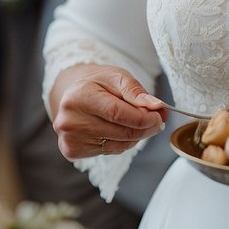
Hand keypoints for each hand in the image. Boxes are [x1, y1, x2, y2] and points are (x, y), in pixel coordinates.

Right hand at [52, 65, 166, 160]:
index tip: (158, 116)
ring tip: (139, 123)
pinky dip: (122, 143)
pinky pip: (110, 152)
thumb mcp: (117, 77)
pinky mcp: (73, 151)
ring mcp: (70, 138)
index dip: (142, 117)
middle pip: (120, 132)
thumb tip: (156, 106)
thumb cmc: (99, 84)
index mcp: (79, 96)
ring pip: (118, 145)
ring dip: (136, 137)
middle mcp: (70, 119)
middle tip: (158, 121)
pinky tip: (119, 130)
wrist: (76, 95)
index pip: (116, 113)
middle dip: (145, 128)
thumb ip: (136, 91)